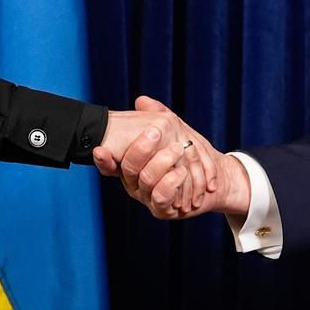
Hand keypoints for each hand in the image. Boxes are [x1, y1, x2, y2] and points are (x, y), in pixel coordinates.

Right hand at [99, 97, 249, 219]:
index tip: (100, 149)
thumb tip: (141, 101)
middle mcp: (135, 183)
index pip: (110, 162)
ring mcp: (147, 197)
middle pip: (130, 168)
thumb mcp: (170, 132)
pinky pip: (162, 197)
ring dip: (162, 162)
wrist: (209, 178)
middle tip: (155, 131)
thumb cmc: (185, 153)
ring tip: (176, 148)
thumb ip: (155, 118)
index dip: (103, 159)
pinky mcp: (163, 209)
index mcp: (129, 166)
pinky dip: (171, 183)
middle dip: (141, 149)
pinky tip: (181, 171)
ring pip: (147, 180)